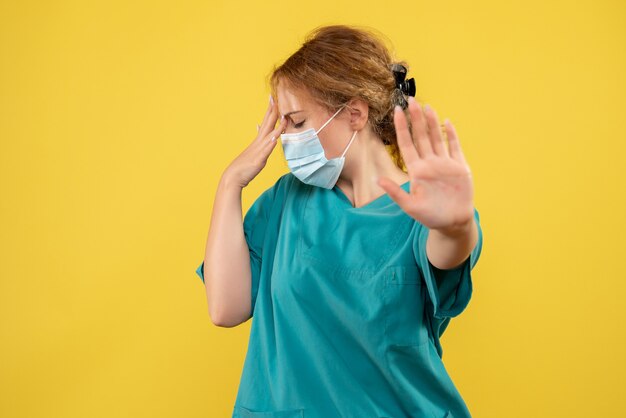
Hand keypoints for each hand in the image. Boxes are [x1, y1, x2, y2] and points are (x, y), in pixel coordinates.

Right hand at [224, 95, 286, 187]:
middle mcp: (259, 143)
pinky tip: (275, 139)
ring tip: (283, 116)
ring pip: (269, 136)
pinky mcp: (259, 160)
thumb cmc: (244, 165)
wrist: (233, 177)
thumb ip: (259, 140)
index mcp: (258, 140)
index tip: (273, 97)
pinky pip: (266, 151)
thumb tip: (259, 127)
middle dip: (273, 111)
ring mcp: (259, 151)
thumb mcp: (254, 151)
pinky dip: (270, 144)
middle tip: (275, 97)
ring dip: (277, 126)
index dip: (270, 109)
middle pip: (267, 124)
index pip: (266, 121)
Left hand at [378, 97, 473, 233]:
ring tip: (427, 106)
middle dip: (417, 119)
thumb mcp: (410, 206)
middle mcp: (429, 163)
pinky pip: (455, 147)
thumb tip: (378, 180)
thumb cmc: (430, 216)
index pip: (407, 144)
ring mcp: (444, 163)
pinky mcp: (459, 167)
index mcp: (416, 170)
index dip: (402, 128)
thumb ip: (395, 192)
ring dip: (432, 122)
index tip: (397, 112)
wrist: (453, 223)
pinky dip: (452, 135)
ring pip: (437, 138)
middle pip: (421, 136)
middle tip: (412, 100)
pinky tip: (447, 122)